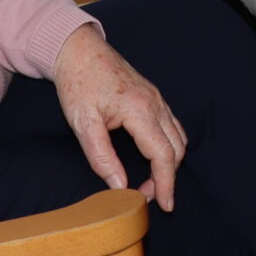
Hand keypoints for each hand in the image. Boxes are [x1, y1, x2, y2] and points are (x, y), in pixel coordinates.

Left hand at [51, 24, 184, 210]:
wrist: (78, 50)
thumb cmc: (77, 84)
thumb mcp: (83, 123)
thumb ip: (102, 157)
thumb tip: (120, 186)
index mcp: (139, 109)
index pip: (162, 154)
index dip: (166, 183)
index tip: (164, 205)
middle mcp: (154, 103)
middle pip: (176, 148)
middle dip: (168, 177)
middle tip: (147, 196)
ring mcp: (156, 98)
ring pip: (177, 137)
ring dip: (170, 162)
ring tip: (150, 181)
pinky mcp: (152, 96)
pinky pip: (171, 125)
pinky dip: (168, 146)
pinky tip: (151, 157)